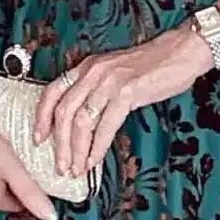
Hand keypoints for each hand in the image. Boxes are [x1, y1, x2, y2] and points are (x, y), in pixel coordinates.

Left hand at [34, 25, 213, 180]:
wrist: (181, 52)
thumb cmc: (153, 65)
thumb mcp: (115, 73)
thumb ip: (97, 90)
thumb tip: (85, 122)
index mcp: (87, 67)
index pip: (52, 92)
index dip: (42, 118)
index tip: (39, 138)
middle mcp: (93, 73)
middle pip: (63, 113)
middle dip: (59, 144)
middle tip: (60, 164)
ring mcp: (109, 82)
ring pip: (81, 123)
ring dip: (76, 151)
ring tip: (76, 168)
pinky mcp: (127, 92)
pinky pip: (105, 126)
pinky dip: (97, 148)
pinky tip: (94, 160)